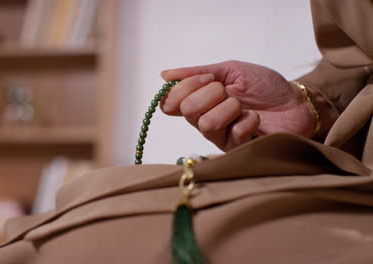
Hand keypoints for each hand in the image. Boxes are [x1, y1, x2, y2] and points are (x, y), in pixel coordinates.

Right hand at [160, 60, 315, 150]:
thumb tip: (164, 74)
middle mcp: (203, 120)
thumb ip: (198, 72)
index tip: (207, 78)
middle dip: (211, 94)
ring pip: (206, 124)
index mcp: (199, 101)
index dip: (184, 88)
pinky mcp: (237, 149)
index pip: (169, 103)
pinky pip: (232, 134)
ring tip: (243, 106)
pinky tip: (255, 118)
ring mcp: (220, 137)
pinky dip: (248, 120)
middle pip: (187, 111)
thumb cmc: (264, 86)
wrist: (296, 103)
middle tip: (229, 92)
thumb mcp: (230, 70)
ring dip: (230, 107)